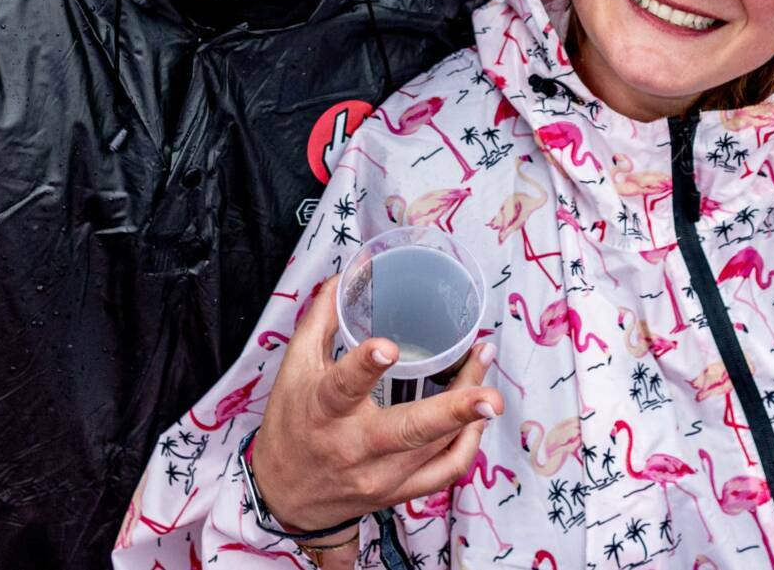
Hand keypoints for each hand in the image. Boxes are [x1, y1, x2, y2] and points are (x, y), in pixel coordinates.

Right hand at [248, 278, 502, 532]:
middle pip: (406, 432)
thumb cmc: (291, 424)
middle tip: (489, 395)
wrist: (285, 497)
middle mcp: (352, 446)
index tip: (389, 347)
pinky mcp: (397, 493)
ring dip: (469, 413)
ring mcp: (379, 476)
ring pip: (436, 449)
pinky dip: (469, 444)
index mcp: (321, 411)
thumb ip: (322, 320)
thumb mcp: (294, 369)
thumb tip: (346, 276)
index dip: (365, 367)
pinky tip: (477, 417)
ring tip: (484, 370)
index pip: (342, 388)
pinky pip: (445, 473)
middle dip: (452, 413)